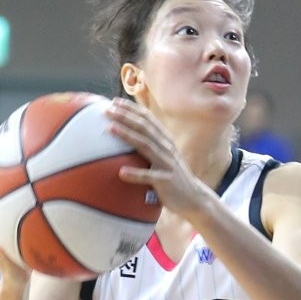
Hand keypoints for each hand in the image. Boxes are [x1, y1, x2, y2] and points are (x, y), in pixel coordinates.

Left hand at [104, 98, 207, 215]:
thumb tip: (127, 137)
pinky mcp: (166, 180)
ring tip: (110, 128)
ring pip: (146, 145)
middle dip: (126, 116)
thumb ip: (150, 146)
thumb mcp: (163, 157)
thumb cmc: (171, 177)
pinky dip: (136, 173)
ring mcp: (167, 163)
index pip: (148, 119)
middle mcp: (167, 148)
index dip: (132, 109)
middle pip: (145, 128)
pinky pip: (149, 176)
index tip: (114, 102)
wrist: (193, 198)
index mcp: (166, 141)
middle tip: (107, 110)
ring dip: (127, 135)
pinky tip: (121, 172)